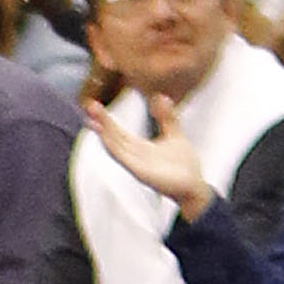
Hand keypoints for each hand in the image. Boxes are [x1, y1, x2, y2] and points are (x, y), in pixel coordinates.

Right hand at [83, 94, 215, 219]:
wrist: (194, 187)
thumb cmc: (183, 165)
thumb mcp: (174, 135)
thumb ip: (167, 118)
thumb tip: (161, 96)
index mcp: (140, 147)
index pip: (118, 132)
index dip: (107, 120)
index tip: (94, 106)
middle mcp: (134, 156)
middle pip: (114, 137)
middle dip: (102, 122)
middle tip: (90, 105)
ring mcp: (136, 165)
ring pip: (116, 147)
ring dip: (105, 134)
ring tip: (93, 120)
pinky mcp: (142, 173)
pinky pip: (126, 160)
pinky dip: (116, 150)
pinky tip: (108, 141)